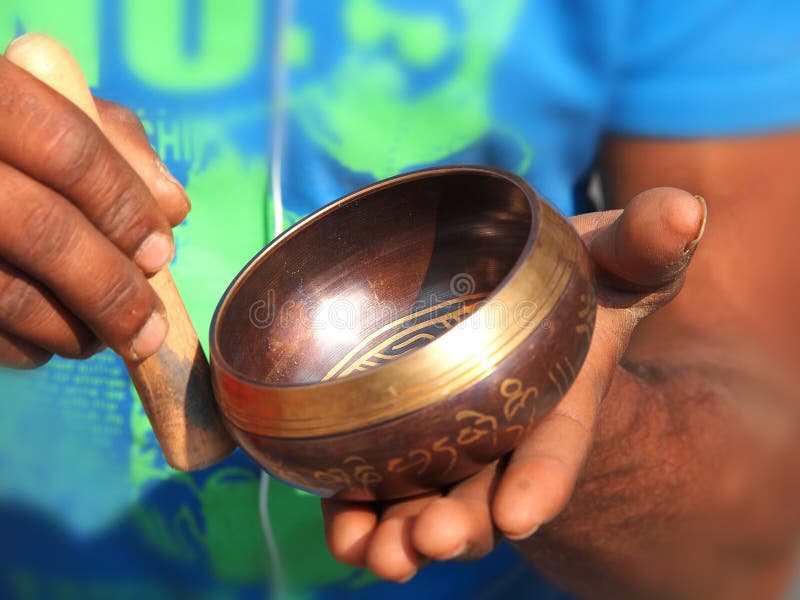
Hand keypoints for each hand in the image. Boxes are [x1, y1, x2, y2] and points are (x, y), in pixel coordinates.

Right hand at [0, 55, 188, 367]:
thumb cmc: (6, 133)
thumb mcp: (51, 103)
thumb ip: (115, 139)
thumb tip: (175, 208)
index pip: (71, 151)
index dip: (127, 209)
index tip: (162, 255)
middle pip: (44, 230)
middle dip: (112, 291)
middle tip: (151, 329)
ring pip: (7, 292)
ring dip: (74, 329)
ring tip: (106, 337)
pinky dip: (25, 347)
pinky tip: (48, 341)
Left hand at [321, 187, 707, 581]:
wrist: (519, 305)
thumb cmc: (575, 283)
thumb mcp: (613, 260)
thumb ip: (643, 245)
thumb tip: (687, 210)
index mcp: (555, 404)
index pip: (553, 450)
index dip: (540, 483)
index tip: (522, 516)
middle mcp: (501, 439)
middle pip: (481, 494)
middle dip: (460, 523)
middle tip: (431, 541)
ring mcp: (448, 447)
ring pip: (424, 504)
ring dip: (400, 535)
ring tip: (377, 555)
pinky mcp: (401, 442)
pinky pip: (374, 488)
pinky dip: (356, 515)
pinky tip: (345, 534)